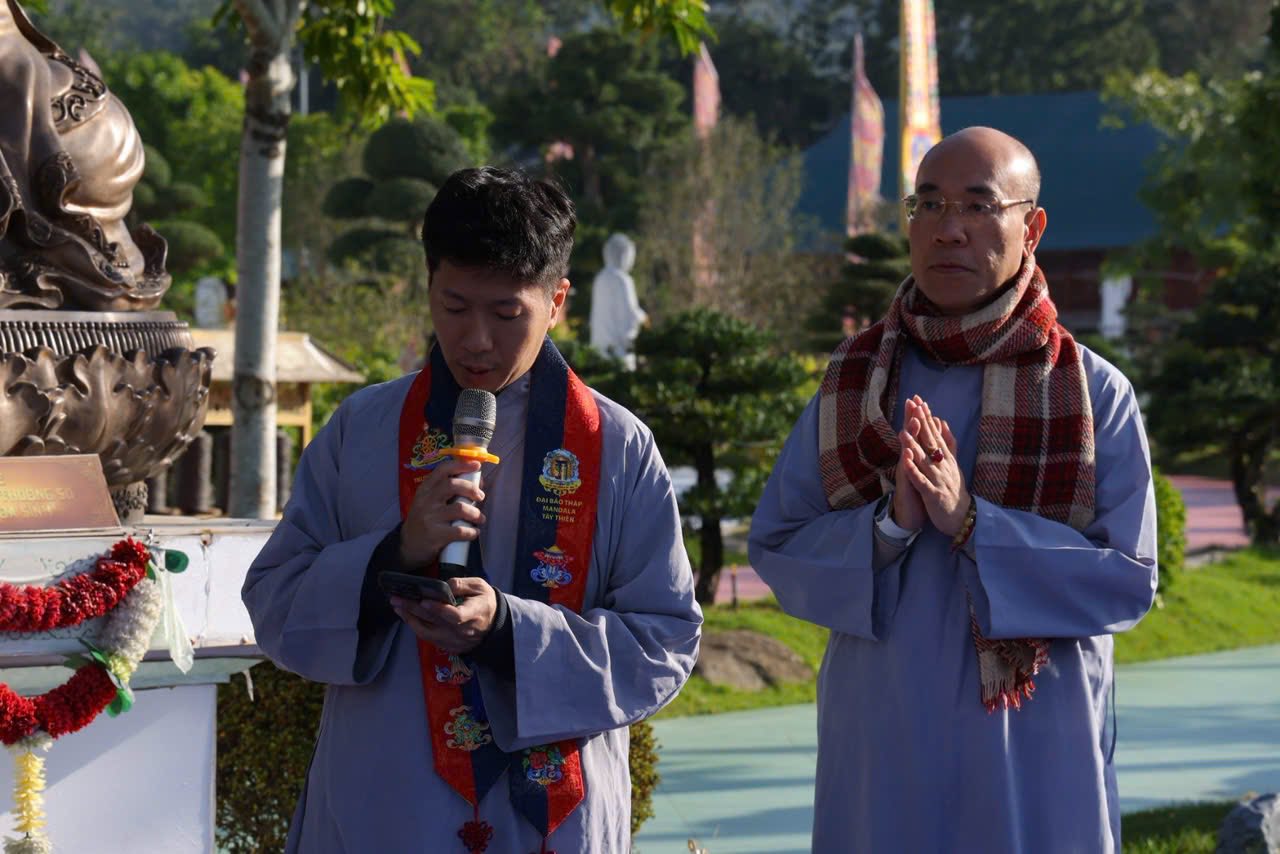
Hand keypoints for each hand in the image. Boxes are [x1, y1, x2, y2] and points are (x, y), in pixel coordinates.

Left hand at [391, 577, 497, 654]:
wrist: (493, 624)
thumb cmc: (485, 602)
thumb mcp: (480, 587)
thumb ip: (462, 585)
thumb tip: (443, 586)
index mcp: (473, 614)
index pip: (454, 616)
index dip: (439, 609)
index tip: (424, 601)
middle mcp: (462, 631)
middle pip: (434, 622)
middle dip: (413, 609)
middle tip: (397, 598)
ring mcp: (454, 641)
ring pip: (427, 632)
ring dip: (410, 619)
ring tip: (398, 606)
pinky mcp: (448, 646)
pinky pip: (428, 638)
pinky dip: (416, 627)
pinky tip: (408, 616)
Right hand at [399, 458, 485, 569]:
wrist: (408, 546)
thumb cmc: (425, 520)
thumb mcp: (430, 501)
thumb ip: (449, 491)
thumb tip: (478, 483)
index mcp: (425, 489)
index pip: (442, 470)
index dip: (461, 465)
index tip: (476, 465)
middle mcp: (426, 500)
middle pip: (452, 485)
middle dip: (472, 489)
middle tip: (481, 496)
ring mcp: (430, 517)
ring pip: (460, 509)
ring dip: (476, 513)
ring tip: (480, 518)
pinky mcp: (435, 535)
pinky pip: (460, 531)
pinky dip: (471, 532)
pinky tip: (474, 532)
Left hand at [898, 395, 970, 536]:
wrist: (962, 517)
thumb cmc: (953, 488)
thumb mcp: (953, 463)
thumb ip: (947, 442)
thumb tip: (942, 422)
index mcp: (946, 458)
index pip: (935, 434)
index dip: (927, 417)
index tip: (919, 401)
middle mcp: (943, 466)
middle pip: (931, 442)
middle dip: (921, 424)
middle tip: (913, 406)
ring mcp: (938, 479)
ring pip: (924, 460)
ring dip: (914, 446)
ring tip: (903, 431)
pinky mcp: (933, 495)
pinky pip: (921, 482)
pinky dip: (913, 471)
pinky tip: (904, 461)